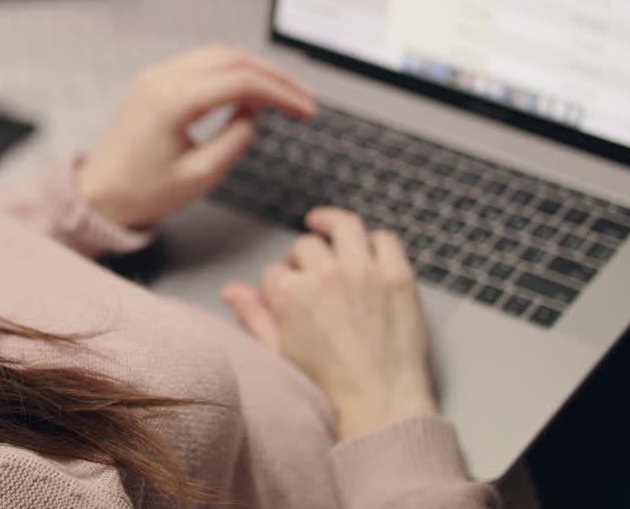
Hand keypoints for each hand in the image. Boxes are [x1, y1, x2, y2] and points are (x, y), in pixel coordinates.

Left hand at [76, 44, 315, 228]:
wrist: (98, 195)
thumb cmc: (142, 193)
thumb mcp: (201, 175)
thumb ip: (236, 139)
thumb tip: (253, 113)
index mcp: (173, 101)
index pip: (241, 81)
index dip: (281, 93)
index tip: (305, 109)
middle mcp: (163, 78)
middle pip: (234, 59)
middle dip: (276, 77)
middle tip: (304, 98)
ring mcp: (156, 75)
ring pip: (218, 55)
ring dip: (255, 69)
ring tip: (283, 94)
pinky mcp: (154, 81)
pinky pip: (200, 63)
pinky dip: (231, 71)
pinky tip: (250, 89)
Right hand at [220, 208, 436, 441]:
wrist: (379, 406)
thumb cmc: (328, 388)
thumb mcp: (276, 354)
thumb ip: (253, 317)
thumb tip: (231, 291)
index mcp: (289, 293)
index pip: (273, 271)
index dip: (276, 284)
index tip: (285, 297)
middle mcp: (325, 274)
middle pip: (304, 246)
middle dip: (300, 257)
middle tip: (306, 272)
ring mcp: (365, 271)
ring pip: (343, 226)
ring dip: (330, 223)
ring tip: (324, 224)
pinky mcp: (398, 276)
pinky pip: (385, 239)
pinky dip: (374, 240)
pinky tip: (366, 247)